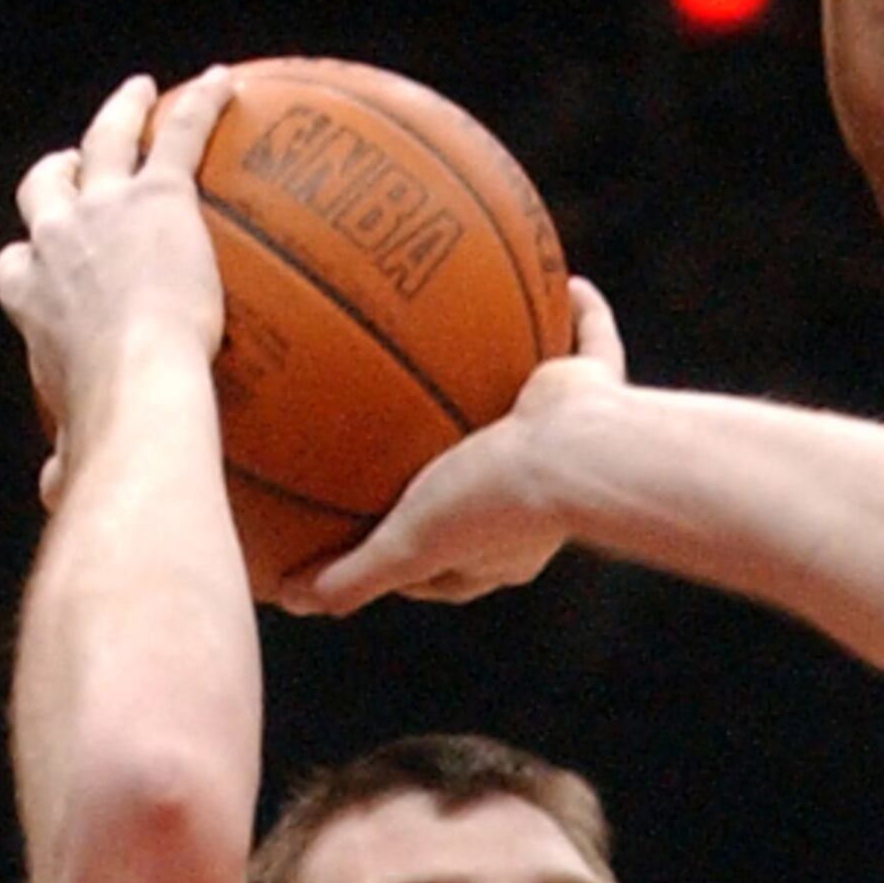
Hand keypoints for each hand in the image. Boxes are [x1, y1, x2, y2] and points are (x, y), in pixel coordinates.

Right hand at [0, 68, 235, 481]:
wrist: (140, 397)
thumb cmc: (112, 441)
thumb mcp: (78, 456)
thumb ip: (67, 465)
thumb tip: (57, 495)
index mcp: (31, 306)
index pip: (17, 268)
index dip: (29, 259)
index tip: (41, 256)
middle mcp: (54, 245)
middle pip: (46, 189)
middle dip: (59, 171)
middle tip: (78, 162)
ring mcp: (103, 213)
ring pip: (106, 140)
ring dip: (122, 113)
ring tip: (142, 93)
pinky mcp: (157, 197)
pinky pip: (181, 134)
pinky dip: (201, 106)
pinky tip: (229, 83)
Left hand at [278, 279, 631, 613]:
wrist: (578, 458)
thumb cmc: (494, 502)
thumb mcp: (409, 543)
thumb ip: (355, 574)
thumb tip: (288, 601)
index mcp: (500, 545)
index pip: (444, 561)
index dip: (407, 556)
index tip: (367, 540)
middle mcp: (538, 496)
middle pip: (486, 480)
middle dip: (449, 466)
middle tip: (411, 446)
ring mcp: (569, 440)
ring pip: (534, 404)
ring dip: (507, 380)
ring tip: (470, 350)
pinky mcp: (595, 388)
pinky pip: (592, 339)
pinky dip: (583, 314)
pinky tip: (565, 281)